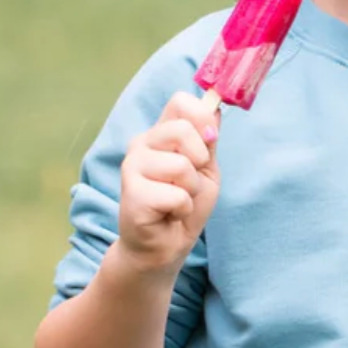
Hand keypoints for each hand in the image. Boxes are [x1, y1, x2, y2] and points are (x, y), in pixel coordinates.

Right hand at [118, 93, 220, 274]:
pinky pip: (177, 195)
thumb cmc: (184, 206)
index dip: (202, 116)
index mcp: (160, 133)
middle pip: (183, 129)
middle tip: (189, 182)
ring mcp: (133, 166)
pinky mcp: (133, 193)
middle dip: (200, 161)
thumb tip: (215, 110)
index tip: (209, 140)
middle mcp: (142, 144)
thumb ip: (208, 141)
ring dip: (191, 190)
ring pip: (182, 165)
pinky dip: (183, 208)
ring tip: (178, 200)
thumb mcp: (205, 170)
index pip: (180, 101)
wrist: (166, 246)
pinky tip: (168, 214)